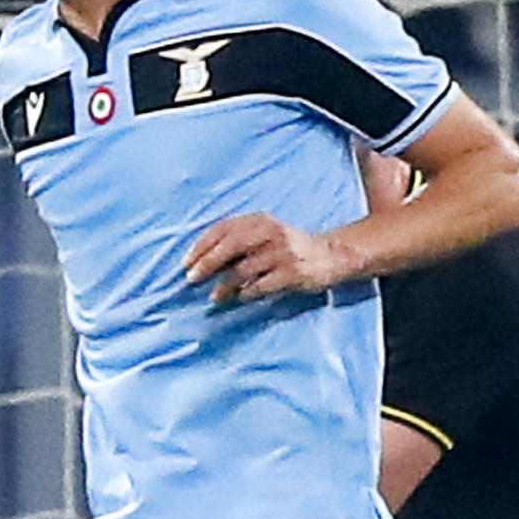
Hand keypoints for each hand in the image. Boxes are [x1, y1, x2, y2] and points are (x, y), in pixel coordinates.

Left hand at [185, 213, 355, 304]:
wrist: (332, 255)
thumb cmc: (288, 248)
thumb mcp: (264, 235)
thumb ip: (237, 242)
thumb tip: (200, 263)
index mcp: (260, 220)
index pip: (224, 228)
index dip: (202, 245)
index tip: (186, 262)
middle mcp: (270, 232)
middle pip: (231, 245)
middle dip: (208, 262)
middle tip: (191, 278)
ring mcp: (283, 252)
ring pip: (244, 268)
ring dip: (225, 285)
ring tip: (215, 297)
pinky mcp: (293, 272)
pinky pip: (262, 285)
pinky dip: (247, 293)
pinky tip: (241, 298)